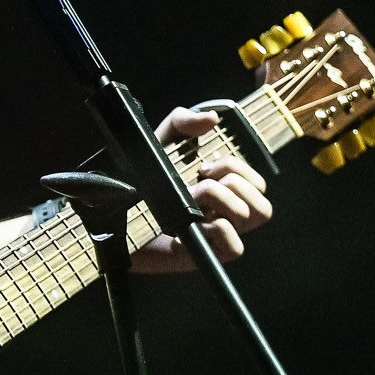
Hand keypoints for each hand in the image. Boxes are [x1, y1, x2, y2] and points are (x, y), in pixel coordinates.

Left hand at [130, 107, 274, 273]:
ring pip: (252, 217)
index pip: (257, 183)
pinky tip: (195, 221)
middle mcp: (224, 218)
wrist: (111, 215)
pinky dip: (219, 228)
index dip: (236, 167)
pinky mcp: (203, 256)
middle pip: (262, 201)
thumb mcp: (161, 143)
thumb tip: (212, 118)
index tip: (202, 166)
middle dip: (233, 179)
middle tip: (200, 180)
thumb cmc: (139, 183)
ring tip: (195, 197)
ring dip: (223, 198)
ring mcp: (216, 239)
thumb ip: (183, 122)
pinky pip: (235, 248)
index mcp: (222, 195)